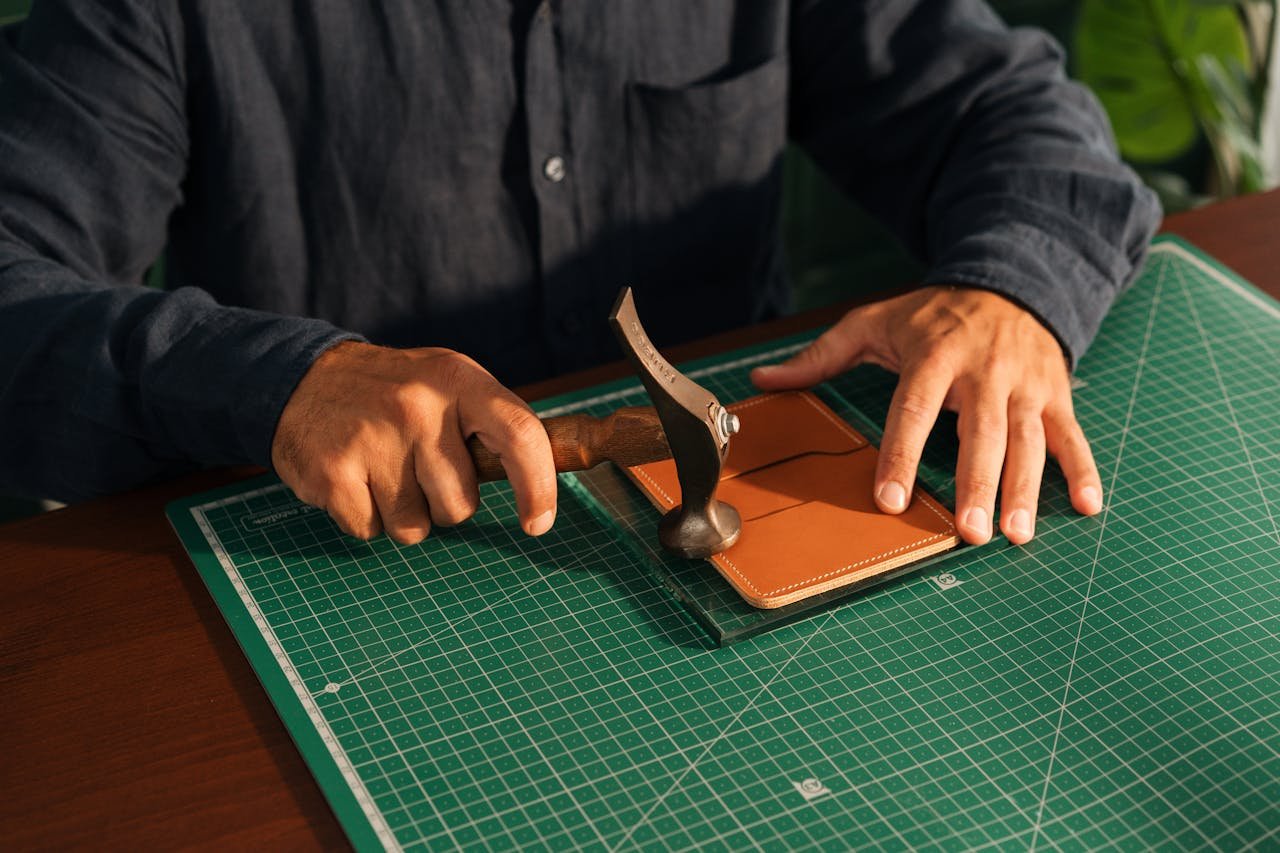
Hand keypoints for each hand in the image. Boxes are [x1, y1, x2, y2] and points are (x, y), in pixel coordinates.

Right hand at [271, 341, 556, 543]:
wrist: (303, 378)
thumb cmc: (393, 393)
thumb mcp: (448, 383)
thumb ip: (493, 426)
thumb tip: (547, 479)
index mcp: (458, 380)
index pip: (520, 436)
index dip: (538, 487)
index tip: (538, 523)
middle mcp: (418, 407)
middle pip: (461, 505)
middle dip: (445, 502)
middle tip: (418, 467)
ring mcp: (373, 440)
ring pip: (415, 527)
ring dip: (404, 513)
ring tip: (383, 470)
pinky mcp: (333, 473)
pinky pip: (371, 531)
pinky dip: (365, 517)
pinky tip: (355, 478)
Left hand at [751, 286, 1102, 545]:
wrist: (1010, 280)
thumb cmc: (933, 315)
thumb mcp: (874, 323)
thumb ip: (821, 356)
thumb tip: (764, 381)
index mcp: (934, 356)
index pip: (914, 409)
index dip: (902, 454)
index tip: (890, 498)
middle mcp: (984, 372)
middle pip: (980, 434)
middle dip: (976, 484)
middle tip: (969, 533)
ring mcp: (1025, 385)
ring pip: (1029, 442)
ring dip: (1025, 489)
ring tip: (1015, 534)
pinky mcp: (1056, 394)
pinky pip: (1072, 436)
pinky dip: (1083, 471)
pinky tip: (1087, 507)